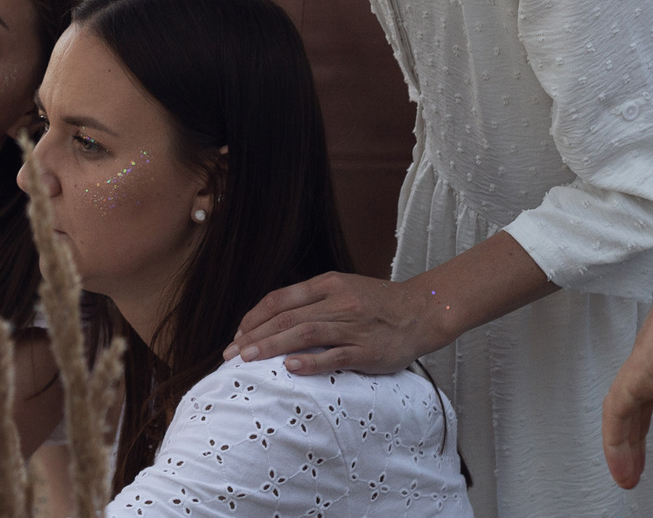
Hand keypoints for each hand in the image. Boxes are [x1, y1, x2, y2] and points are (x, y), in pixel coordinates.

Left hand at [222, 272, 437, 377]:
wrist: (421, 311)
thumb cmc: (379, 304)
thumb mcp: (344, 289)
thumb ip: (314, 301)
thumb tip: (275, 319)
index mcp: (328, 284)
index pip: (281, 299)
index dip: (255, 317)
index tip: (237, 335)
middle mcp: (337, 301)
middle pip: (287, 317)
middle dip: (255, 336)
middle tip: (231, 354)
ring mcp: (352, 325)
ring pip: (305, 334)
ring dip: (273, 347)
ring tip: (248, 359)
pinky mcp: (366, 350)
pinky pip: (335, 355)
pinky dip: (311, 361)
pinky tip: (291, 368)